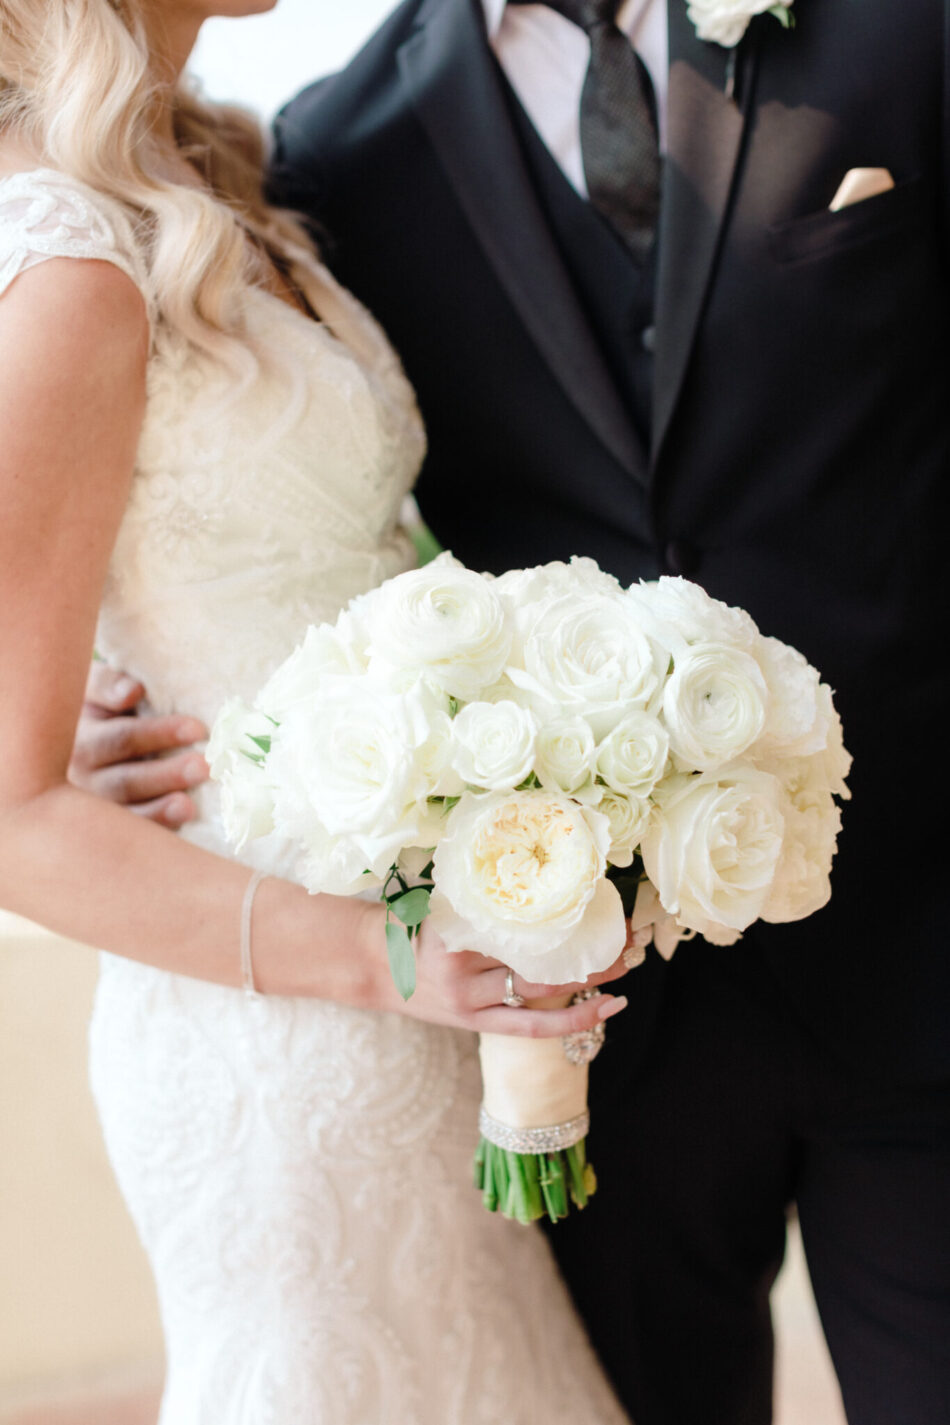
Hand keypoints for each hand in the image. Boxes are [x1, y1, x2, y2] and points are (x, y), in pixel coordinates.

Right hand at [69, 662, 209, 828]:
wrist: (88, 737)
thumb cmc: (103, 708)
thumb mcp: (95, 688)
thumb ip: (108, 684)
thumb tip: (132, 692)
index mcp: (82, 738)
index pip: (120, 738)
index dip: (157, 733)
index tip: (197, 729)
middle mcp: (83, 777)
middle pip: (124, 780)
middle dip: (165, 774)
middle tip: (203, 767)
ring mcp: (96, 807)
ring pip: (127, 811)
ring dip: (160, 809)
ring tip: (189, 805)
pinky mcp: (113, 828)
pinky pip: (133, 834)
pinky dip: (157, 828)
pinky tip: (182, 821)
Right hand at [364, 905, 633, 1038]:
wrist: (371, 963)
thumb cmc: (411, 920)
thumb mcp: (442, 898)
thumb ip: (483, 891)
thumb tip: (538, 864)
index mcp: (456, 928)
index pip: (523, 919)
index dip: (566, 912)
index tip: (601, 898)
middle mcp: (464, 967)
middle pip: (540, 957)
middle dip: (589, 946)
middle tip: (628, 931)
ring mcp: (470, 999)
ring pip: (540, 989)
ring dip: (589, 977)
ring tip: (626, 962)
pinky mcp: (476, 1023)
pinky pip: (532, 1026)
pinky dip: (573, 1019)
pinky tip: (607, 1007)